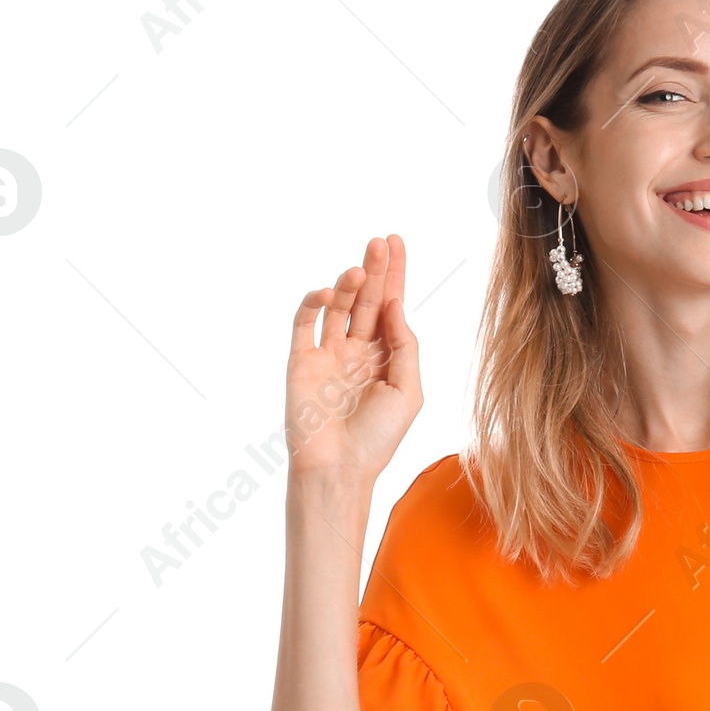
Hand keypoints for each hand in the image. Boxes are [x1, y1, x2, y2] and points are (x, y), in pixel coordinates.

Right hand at [285, 234, 420, 482]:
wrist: (339, 469)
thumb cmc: (378, 438)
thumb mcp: (408, 391)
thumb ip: (405, 347)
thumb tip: (395, 305)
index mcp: (386, 357)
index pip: (391, 307)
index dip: (395, 276)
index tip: (397, 243)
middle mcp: (357, 351)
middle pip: (367, 300)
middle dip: (375, 270)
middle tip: (380, 241)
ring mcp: (328, 354)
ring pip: (338, 307)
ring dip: (348, 285)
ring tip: (360, 269)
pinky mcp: (300, 361)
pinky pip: (304, 323)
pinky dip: (313, 304)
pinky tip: (329, 293)